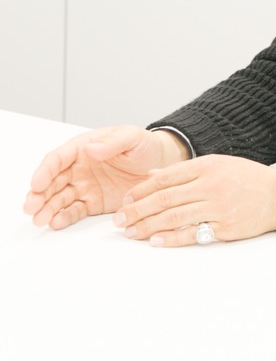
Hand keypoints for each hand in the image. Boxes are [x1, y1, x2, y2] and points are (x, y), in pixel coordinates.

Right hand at [24, 125, 189, 229]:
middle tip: (31, 208)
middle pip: (52, 181)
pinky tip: (56, 223)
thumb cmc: (144, 146)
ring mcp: (84, 186)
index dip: (45, 171)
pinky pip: (74, 211)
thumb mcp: (132, 137)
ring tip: (39, 220)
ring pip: (59, 198)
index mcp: (84, 147)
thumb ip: (112, 143)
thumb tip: (90, 149)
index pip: (58, 159)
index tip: (37, 184)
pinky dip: (64, 217)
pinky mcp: (93, 203)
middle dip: (39, 194)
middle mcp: (79, 167)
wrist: (160, 164)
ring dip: (47, 208)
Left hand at [113, 154, 275, 246]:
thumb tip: (153, 177)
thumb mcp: (217, 164)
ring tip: (131, 232)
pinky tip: (156, 241)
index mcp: (206, 166)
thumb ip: (186, 171)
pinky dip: (172, 237)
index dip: (141, 189)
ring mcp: (217, 207)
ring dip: (148, 226)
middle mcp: (209, 185)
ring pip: (174, 216)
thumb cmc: (247, 178)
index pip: (165, 178)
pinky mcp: (225, 227)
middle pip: (164, 198)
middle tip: (119, 220)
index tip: (125, 199)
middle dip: (137, 210)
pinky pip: (193, 233)